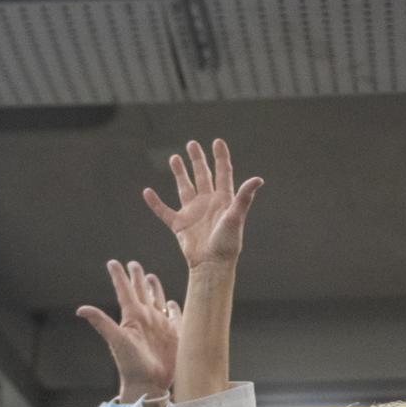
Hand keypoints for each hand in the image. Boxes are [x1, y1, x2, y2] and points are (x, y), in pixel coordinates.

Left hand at [77, 260, 178, 404]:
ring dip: (154, 288)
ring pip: (157, 301)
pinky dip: (174, 308)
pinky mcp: (175, 334)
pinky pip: (175, 316)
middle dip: (137, 277)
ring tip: (151, 276)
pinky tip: (172, 302)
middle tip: (133, 264)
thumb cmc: (130, 363)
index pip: (124, 291)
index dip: (119, 276)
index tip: (113, 262)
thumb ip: (101, 322)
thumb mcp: (116, 340)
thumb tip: (80, 309)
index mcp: (132, 317)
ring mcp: (160, 326)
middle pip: (141, 292)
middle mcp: (146, 318)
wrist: (148, 383)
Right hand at [142, 138, 262, 271]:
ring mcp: (193, 212)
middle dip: (197, 160)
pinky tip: (147, 192)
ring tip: (174, 158)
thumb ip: (244, 197)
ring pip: (184, 187)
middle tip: (192, 144)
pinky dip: (155, 203)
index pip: (222, 173)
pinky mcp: (180, 225)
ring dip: (179, 173)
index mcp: (223, 199)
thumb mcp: (236, 217)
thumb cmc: (227, 243)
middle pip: (202, 176)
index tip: (217, 141)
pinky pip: (164, 211)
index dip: (220, 157)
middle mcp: (208, 203)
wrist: (212, 265)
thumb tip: (258, 179)